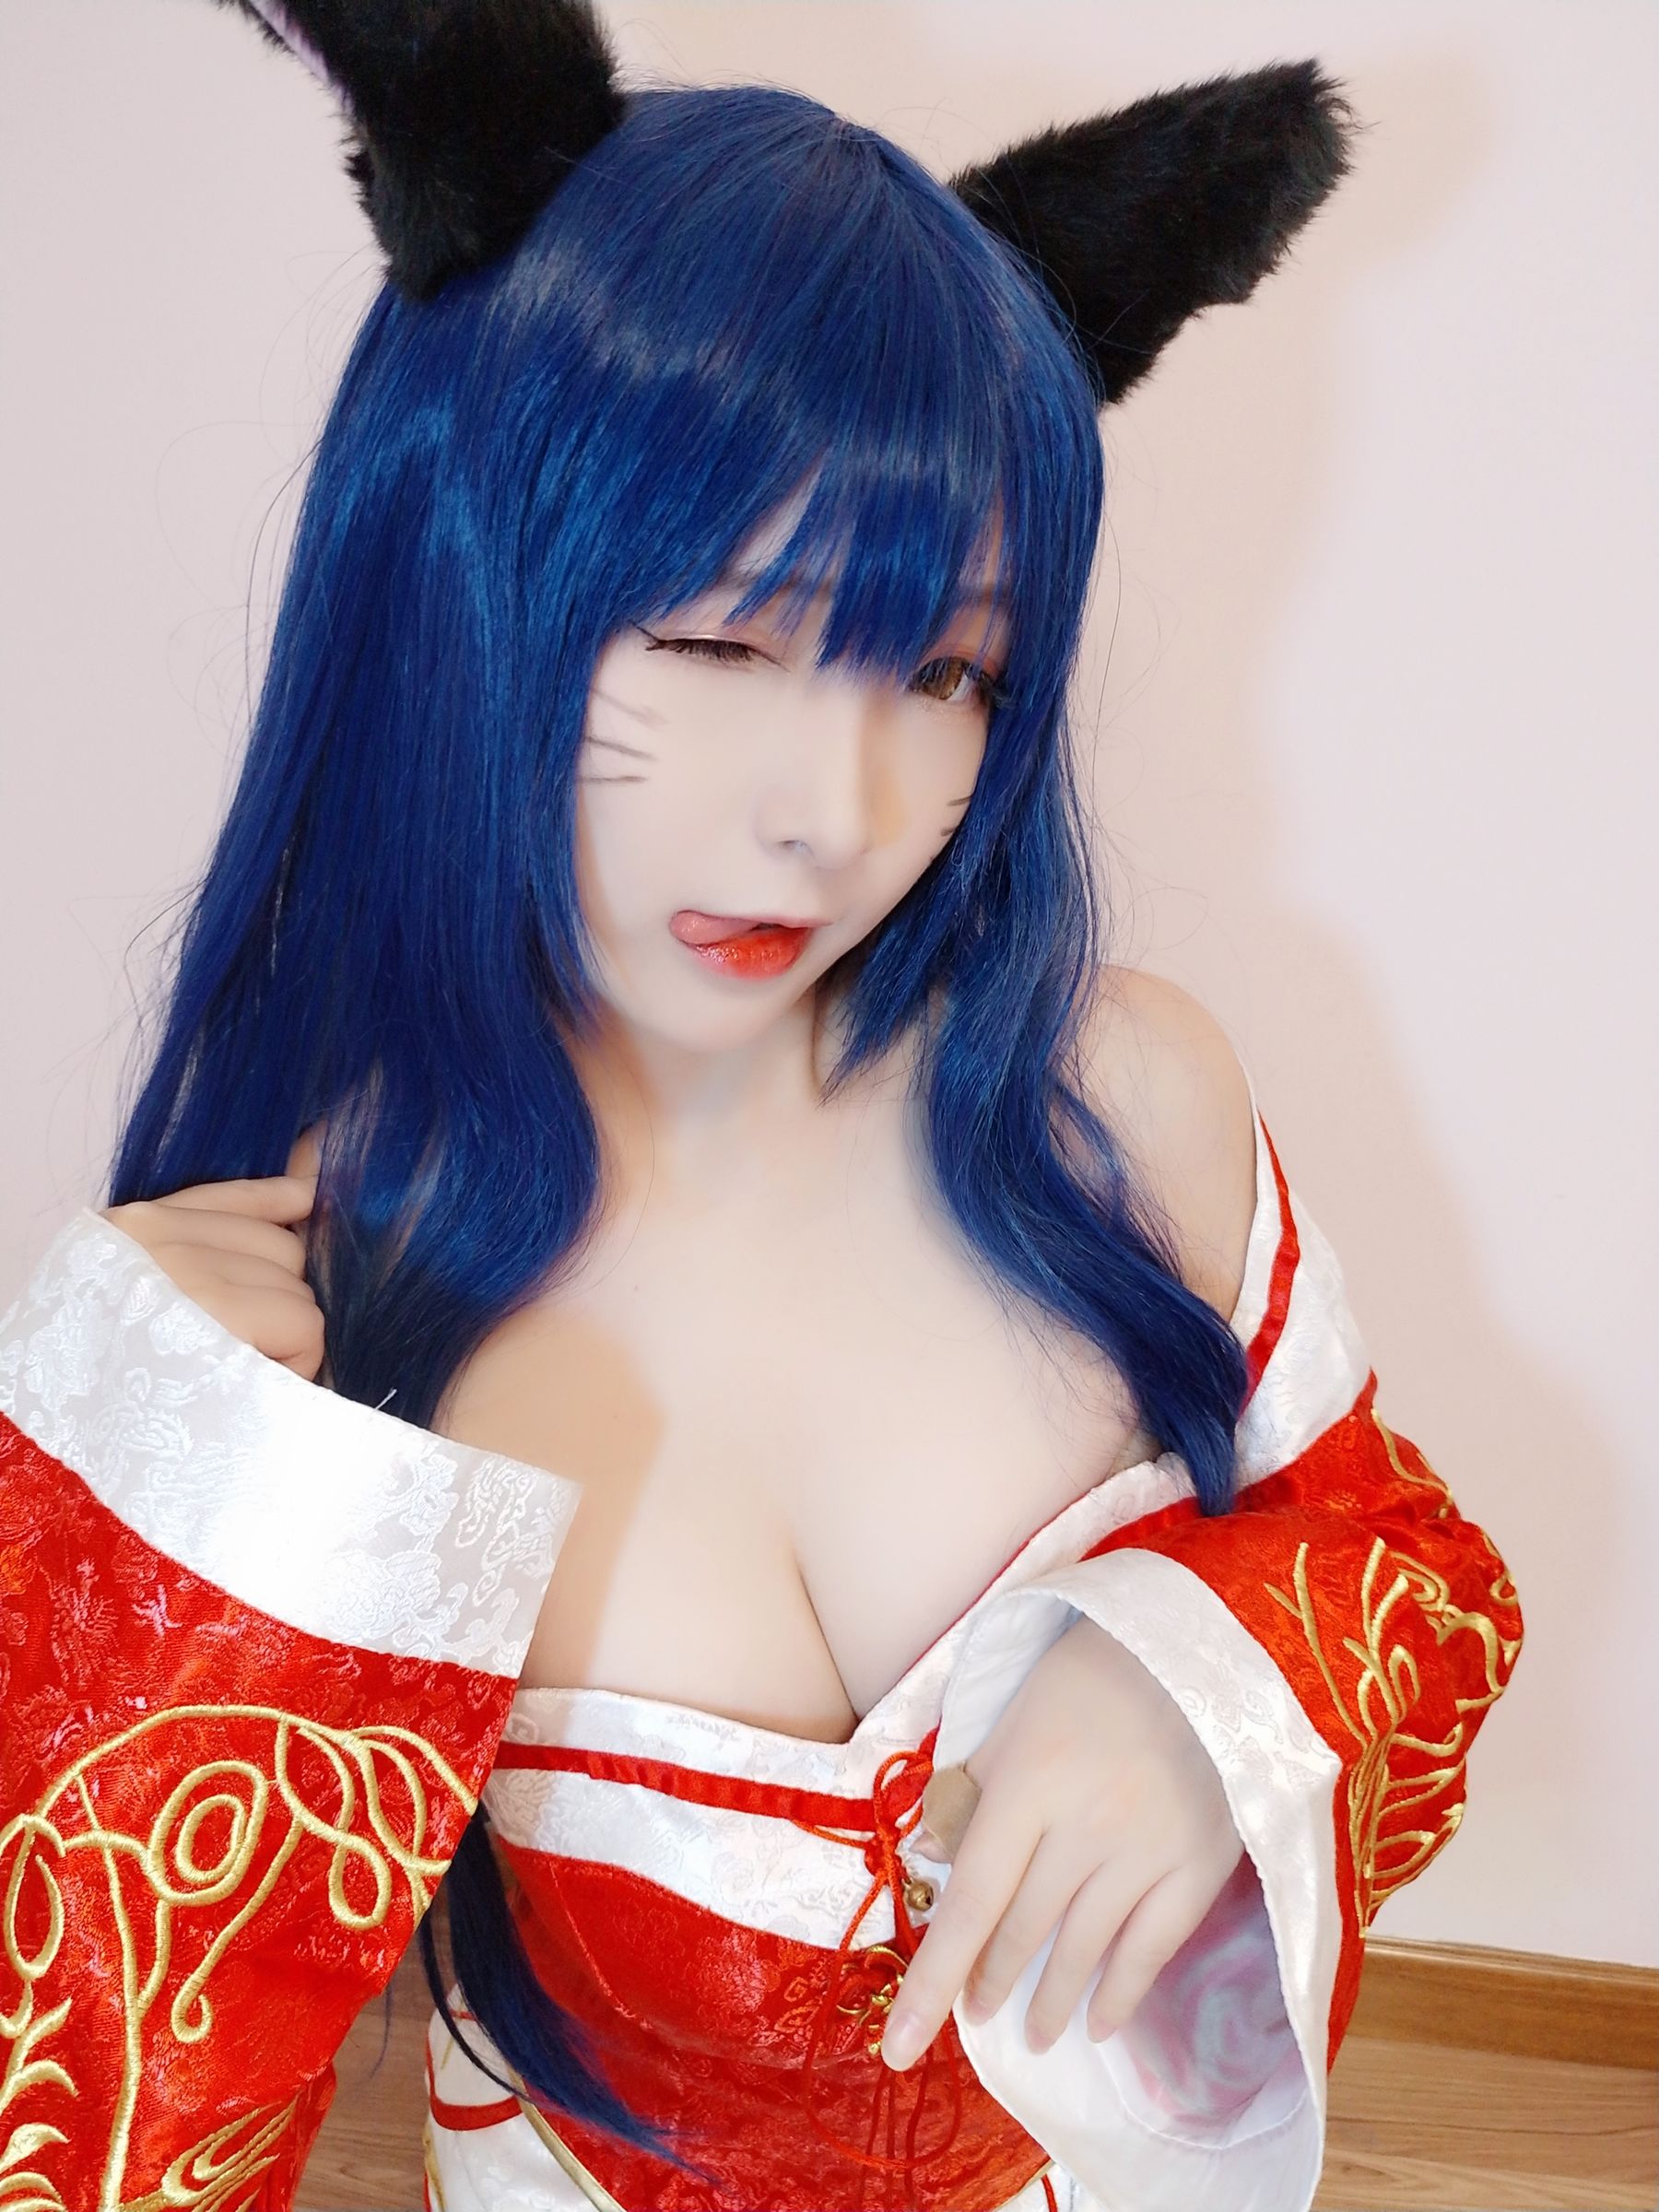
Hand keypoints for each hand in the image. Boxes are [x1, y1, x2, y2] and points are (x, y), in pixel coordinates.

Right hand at [98, 1126, 327, 1379]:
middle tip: (236, 1352)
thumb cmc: (116, 1382)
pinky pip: (305, 1326)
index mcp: (131, 1229)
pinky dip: (296, 1363)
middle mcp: (158, 1240)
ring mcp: (188, 1276)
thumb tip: (309, 1178)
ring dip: (286, 1341)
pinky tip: (252, 1387)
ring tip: (232, 1376)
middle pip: (285, 1250)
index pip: (240, 1196)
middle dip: (278, 1304)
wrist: (66, 1451)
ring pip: (300, 1294)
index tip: (311, 1196)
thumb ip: (218, 1237)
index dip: (283, 1202)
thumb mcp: (148, 1290)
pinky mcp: (220, 1322)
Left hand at [880, 1613, 1242, 2069]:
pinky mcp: (1198, 1864)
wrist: (1202, 1648)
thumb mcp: (1014, 1715)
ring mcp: (1145, 1851)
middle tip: (973, 2018)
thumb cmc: (1091, 1673)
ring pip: (1083, 1949)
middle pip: (1022, 1929)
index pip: (968, 1903)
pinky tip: (1101, 2023)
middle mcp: (1082, 1828)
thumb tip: (932, 1856)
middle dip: (989, 1983)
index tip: (896, 2048)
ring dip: (1050, 2001)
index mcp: (1027, 1786)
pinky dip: (1122, 1993)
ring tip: (1030, 2034)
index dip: (931, 1982)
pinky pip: (1153, 1948)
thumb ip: (973, 1786)